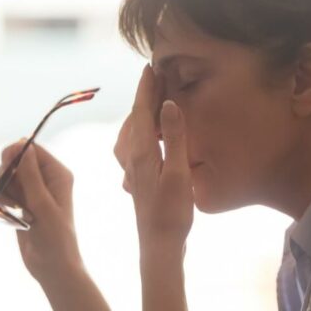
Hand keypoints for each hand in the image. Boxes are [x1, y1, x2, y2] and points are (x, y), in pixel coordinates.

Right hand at [0, 140, 82, 285]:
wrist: (52, 267)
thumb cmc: (55, 238)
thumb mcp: (43, 204)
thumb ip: (31, 175)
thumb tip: (23, 146)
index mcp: (58, 174)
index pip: (32, 150)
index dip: (15, 154)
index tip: (6, 169)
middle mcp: (45, 180)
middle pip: (15, 160)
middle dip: (6, 174)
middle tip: (7, 193)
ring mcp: (32, 192)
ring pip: (7, 177)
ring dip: (3, 190)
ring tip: (11, 209)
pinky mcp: (21, 204)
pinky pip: (4, 192)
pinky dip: (1, 200)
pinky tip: (7, 214)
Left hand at [113, 65, 193, 254]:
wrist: (158, 245)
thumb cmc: (172, 213)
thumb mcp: (178, 173)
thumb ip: (175, 138)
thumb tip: (168, 104)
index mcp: (141, 151)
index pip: (142, 110)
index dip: (146, 87)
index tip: (150, 66)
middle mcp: (131, 157)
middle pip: (135, 118)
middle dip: (144, 96)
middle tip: (156, 76)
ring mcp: (132, 168)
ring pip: (131, 132)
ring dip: (141, 113)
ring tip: (153, 99)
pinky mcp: (136, 178)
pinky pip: (133, 145)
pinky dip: (140, 131)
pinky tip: (148, 135)